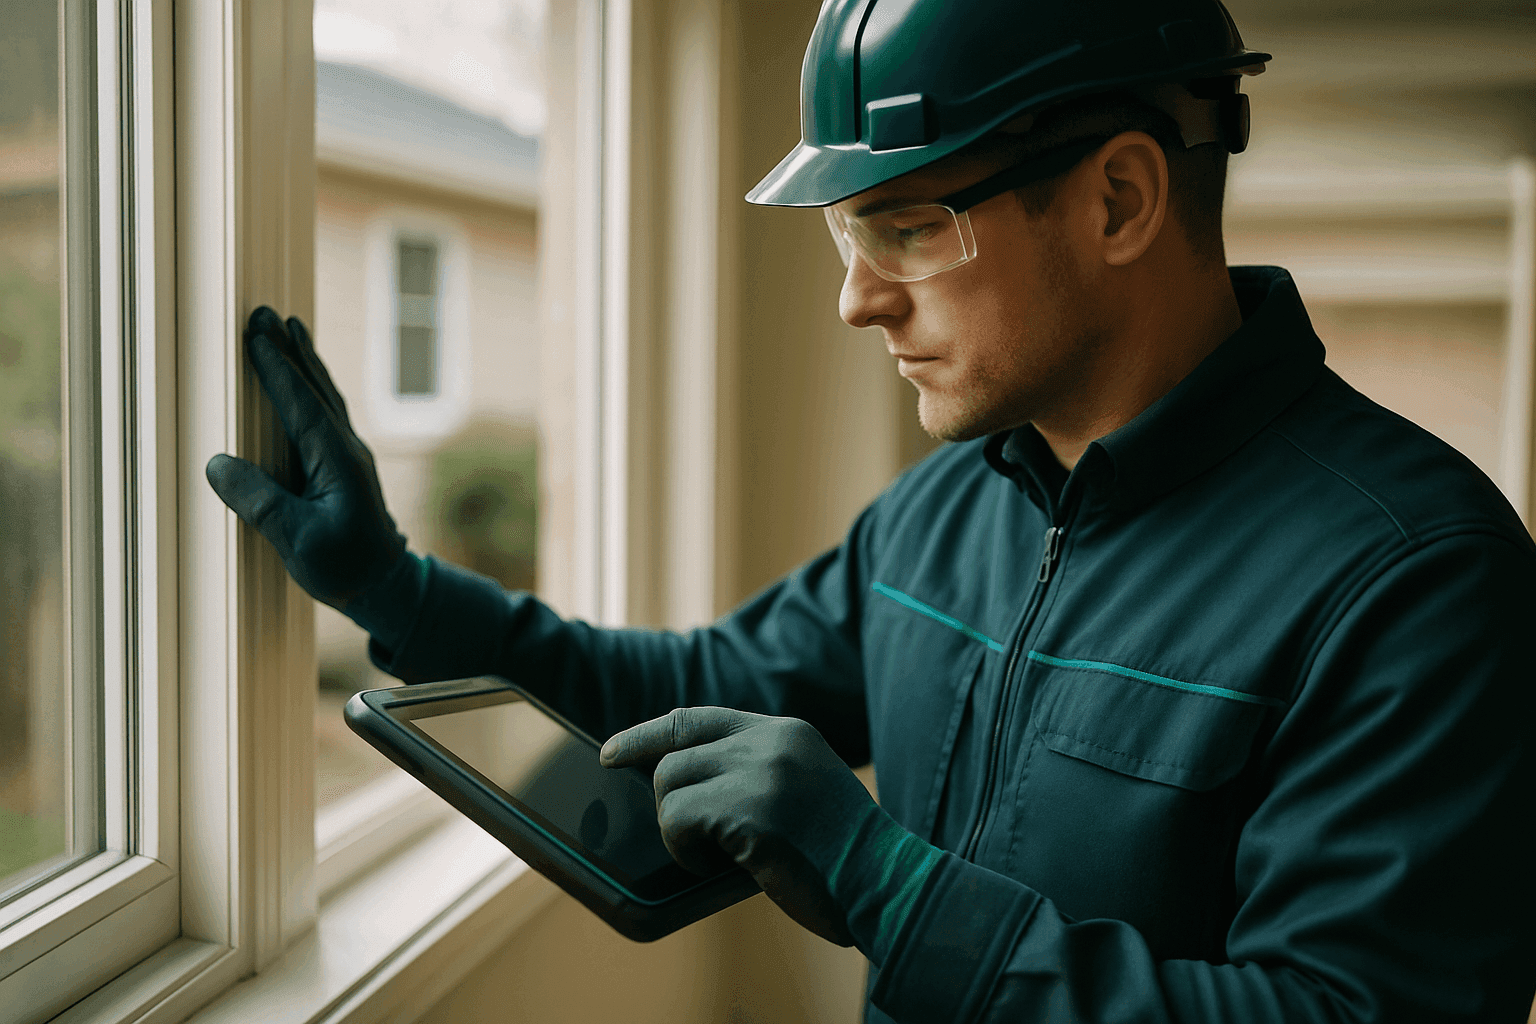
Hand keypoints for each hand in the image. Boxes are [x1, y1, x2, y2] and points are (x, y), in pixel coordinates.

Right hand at [205, 307, 406, 611]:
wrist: (387, 587)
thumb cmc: (344, 567)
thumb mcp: (296, 541)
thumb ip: (259, 502)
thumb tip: (217, 464)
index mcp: (336, 460)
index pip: (302, 404)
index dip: (278, 368)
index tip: (258, 333)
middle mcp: (347, 450)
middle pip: (316, 389)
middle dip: (291, 350)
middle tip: (268, 312)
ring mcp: (350, 457)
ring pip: (326, 398)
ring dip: (307, 363)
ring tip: (293, 330)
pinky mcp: (346, 468)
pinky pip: (327, 415)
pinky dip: (314, 389)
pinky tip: (307, 382)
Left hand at [600, 707, 878, 946]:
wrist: (888, 883)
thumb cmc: (846, 855)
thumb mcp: (806, 788)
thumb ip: (758, 771)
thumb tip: (688, 781)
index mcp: (786, 732)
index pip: (698, 718)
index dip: (648, 734)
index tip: (615, 752)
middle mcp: (770, 742)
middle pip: (674, 751)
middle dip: (661, 794)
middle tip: (670, 829)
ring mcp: (760, 773)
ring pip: (670, 784)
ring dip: (676, 829)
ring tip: (709, 854)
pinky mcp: (749, 810)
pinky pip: (678, 820)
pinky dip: (683, 849)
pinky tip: (713, 865)